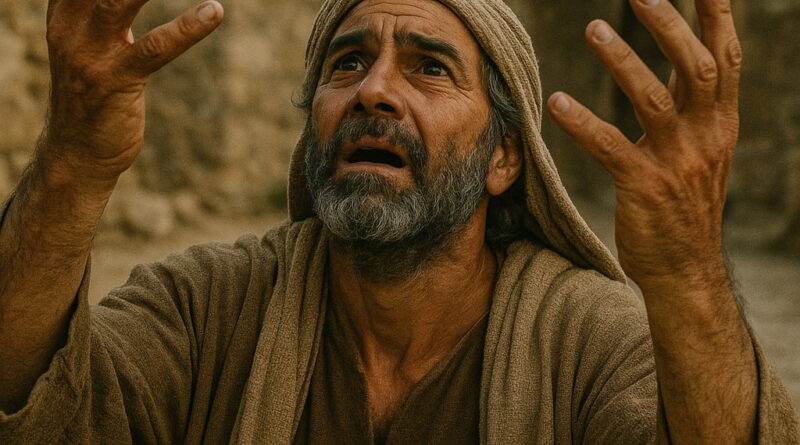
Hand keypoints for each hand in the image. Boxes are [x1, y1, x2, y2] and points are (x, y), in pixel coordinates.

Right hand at [43, 0, 223, 182]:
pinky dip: (186, 28)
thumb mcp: (88, 43)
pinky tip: (214, 12)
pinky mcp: (114, 82)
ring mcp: (89, 53)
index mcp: (64, 10)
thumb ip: (100, 9)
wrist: (77, 153)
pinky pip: (154, 49)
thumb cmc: (92, 95)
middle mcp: (70, 25)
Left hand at [547, 0, 740, 290]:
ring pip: (654, 99)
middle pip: (697, 68)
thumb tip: (680, 68)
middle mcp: (706, 138)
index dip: (717, 19)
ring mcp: (677, 163)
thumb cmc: (685, 209)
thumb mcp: (702, 154)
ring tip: (594, 30)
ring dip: (623, 61)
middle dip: (670, 27)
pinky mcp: (644, 187)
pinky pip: (610, 146)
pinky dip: (583, 121)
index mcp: (720, 126)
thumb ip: (693, 112)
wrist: (685, 270)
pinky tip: (557, 102)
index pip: (725, 61)